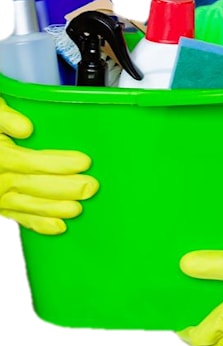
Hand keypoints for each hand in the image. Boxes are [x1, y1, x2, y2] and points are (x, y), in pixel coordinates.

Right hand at [0, 97, 98, 234]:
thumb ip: (6, 118)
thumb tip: (26, 128)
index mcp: (2, 156)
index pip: (32, 162)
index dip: (59, 164)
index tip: (84, 162)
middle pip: (34, 186)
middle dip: (65, 188)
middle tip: (91, 187)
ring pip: (29, 205)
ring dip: (55, 209)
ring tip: (78, 209)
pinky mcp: (1, 205)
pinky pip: (20, 217)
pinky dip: (39, 224)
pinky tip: (58, 226)